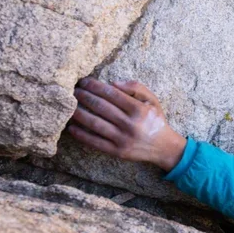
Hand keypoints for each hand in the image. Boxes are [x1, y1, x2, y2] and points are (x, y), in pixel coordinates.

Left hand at [67, 78, 186, 171]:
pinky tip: (72, 128)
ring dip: (79, 114)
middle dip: (84, 97)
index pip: (112, 94)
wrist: (163, 147)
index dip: (96, 86)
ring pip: (95, 124)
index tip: (84, 81)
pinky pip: (95, 142)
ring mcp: (122, 139)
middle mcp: (130, 124)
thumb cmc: (155, 120)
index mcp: (139, 109)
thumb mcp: (152, 100)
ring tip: (70, 106)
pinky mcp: (117, 151)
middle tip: (73, 91)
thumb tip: (112, 83)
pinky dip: (81, 135)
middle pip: (101, 107)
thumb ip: (136, 87)